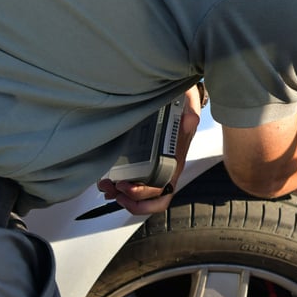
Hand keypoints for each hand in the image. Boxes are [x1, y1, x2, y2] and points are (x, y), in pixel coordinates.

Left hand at [97, 86, 202, 214]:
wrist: (178, 96)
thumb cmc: (182, 104)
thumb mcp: (188, 105)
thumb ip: (190, 113)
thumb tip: (189, 120)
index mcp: (175, 163)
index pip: (164, 193)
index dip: (145, 197)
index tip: (127, 187)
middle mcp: (165, 169)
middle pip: (150, 199)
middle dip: (130, 200)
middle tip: (114, 188)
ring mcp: (153, 166)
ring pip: (139, 194)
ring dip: (120, 195)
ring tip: (106, 186)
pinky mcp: (142, 161)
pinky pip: (131, 181)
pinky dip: (117, 187)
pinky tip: (106, 181)